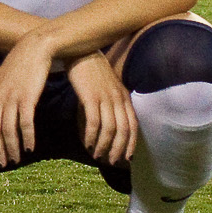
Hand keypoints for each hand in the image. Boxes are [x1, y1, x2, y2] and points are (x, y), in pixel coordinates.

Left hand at [0, 34, 54, 168]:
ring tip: (15, 159)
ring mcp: (11, 97)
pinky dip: (26, 137)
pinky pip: (25, 122)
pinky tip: (30, 147)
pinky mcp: (27, 96)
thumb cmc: (21, 67)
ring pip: (7, 129)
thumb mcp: (4, 82)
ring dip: (11, 147)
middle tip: (1, 164)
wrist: (35, 47)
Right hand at [68, 49, 136, 167]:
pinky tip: (86, 143)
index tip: (126, 159)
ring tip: (96, 155)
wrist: (78, 50)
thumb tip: (100, 127)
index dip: (131, 144)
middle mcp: (118, 98)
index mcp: (124, 96)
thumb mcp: (105, 87)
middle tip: (110, 162)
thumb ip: (107, 105)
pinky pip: (93, 122)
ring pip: (109, 129)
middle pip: (123, 131)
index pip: (133, 126)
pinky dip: (91, 135)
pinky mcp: (90, 96)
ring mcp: (105, 97)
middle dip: (118, 149)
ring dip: (103, 145)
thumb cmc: (89, 70)